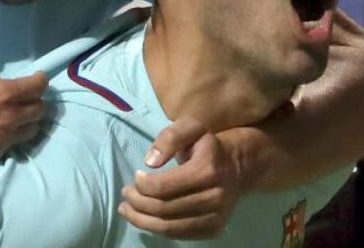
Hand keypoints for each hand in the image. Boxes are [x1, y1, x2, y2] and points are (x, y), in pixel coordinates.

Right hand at [0, 70, 47, 171]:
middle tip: (27, 97)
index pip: (36, 87)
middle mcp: (9, 118)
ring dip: (29, 120)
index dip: (40, 80)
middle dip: (36, 101)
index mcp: (1, 94)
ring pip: (32, 130)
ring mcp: (3, 140)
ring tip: (18, 115)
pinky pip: (14, 143)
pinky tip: (1, 131)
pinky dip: (13, 135)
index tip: (38, 78)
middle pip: (40, 110)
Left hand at [119, 117, 241, 238]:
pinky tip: (145, 218)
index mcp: (207, 169)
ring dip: (141, 220)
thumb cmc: (206, 145)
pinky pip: (178, 235)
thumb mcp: (190, 128)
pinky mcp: (213, 229)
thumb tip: (150, 161)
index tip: (135, 176)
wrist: (237, 166)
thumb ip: (169, 138)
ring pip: (168, 227)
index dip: (142, 185)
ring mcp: (216, 216)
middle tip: (125, 193)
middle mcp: (214, 196)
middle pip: (163, 209)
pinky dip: (156, 228)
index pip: (163, 187)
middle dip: (137, 203)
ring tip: (127, 209)